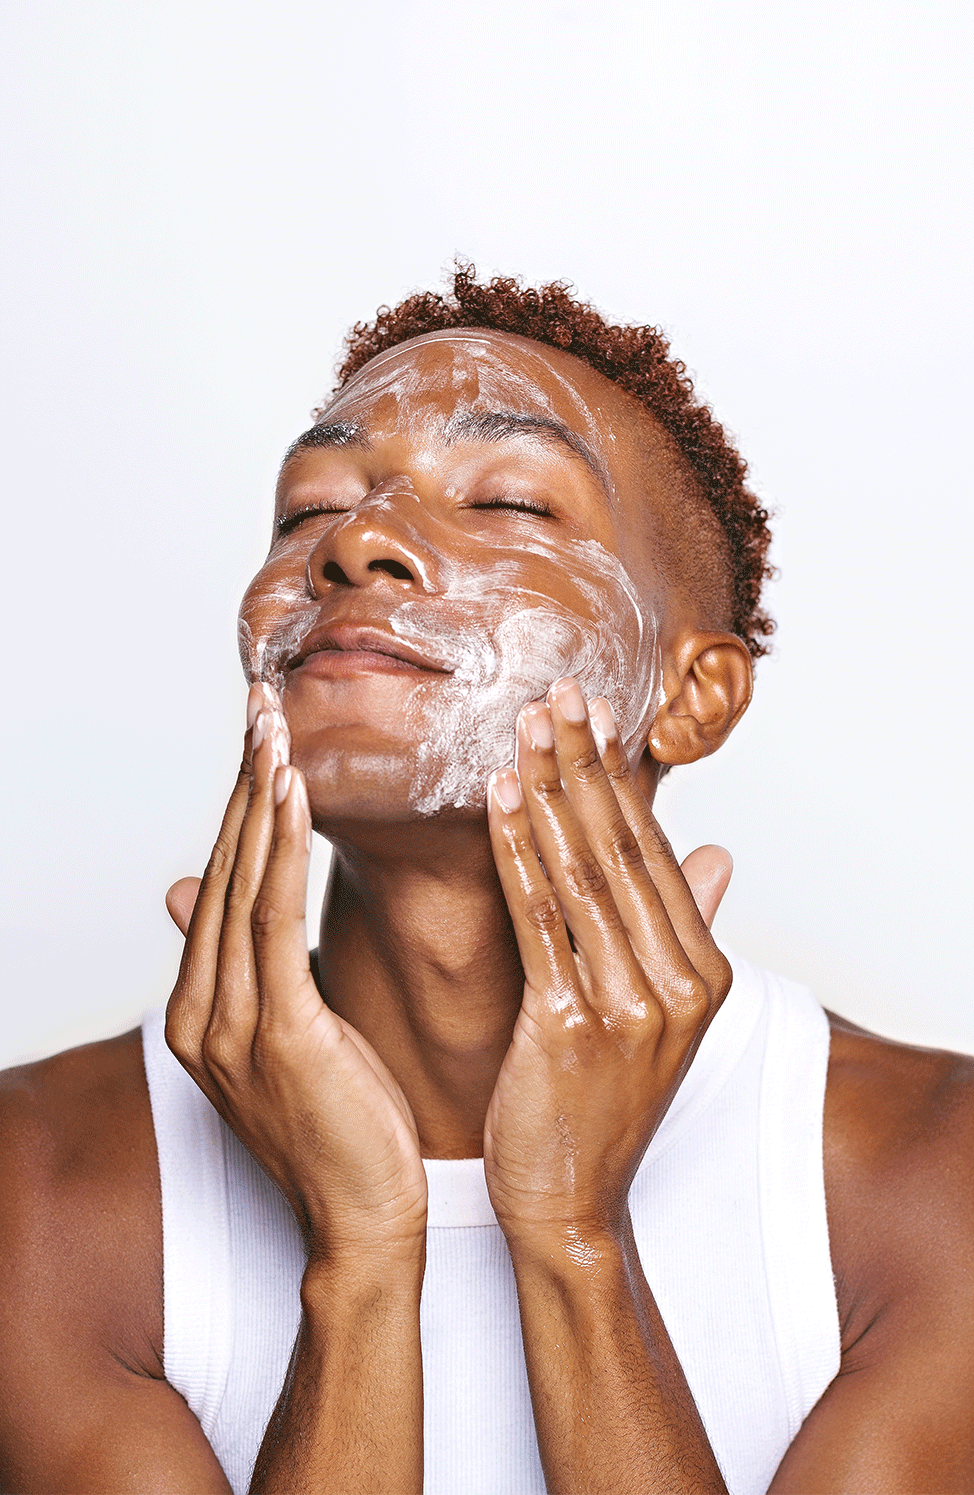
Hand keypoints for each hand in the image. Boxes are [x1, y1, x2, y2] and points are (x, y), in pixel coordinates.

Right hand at [165, 683, 427, 1265]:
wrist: (367, 1222)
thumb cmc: (347, 1127)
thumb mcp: (288, 1032)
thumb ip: (250, 963)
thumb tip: (198, 893)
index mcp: (203, 1009)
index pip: (221, 884)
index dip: (237, 806)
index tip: (259, 737)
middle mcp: (202, 1011)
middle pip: (223, 870)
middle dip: (242, 783)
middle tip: (260, 703)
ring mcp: (231, 1023)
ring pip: (242, 883)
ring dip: (258, 797)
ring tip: (272, 726)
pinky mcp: (279, 1031)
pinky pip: (277, 919)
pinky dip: (282, 848)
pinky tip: (294, 792)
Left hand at [483, 677, 732, 1245]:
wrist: (571, 1202)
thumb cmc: (599, 1103)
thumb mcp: (660, 1015)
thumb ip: (688, 928)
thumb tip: (723, 855)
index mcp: (703, 972)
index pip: (655, 853)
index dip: (618, 779)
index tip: (591, 717)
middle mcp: (678, 983)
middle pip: (621, 849)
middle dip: (583, 765)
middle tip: (555, 695)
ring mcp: (632, 1006)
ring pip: (582, 874)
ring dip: (546, 793)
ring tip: (522, 729)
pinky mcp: (574, 1025)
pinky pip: (540, 920)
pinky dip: (515, 853)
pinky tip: (495, 801)